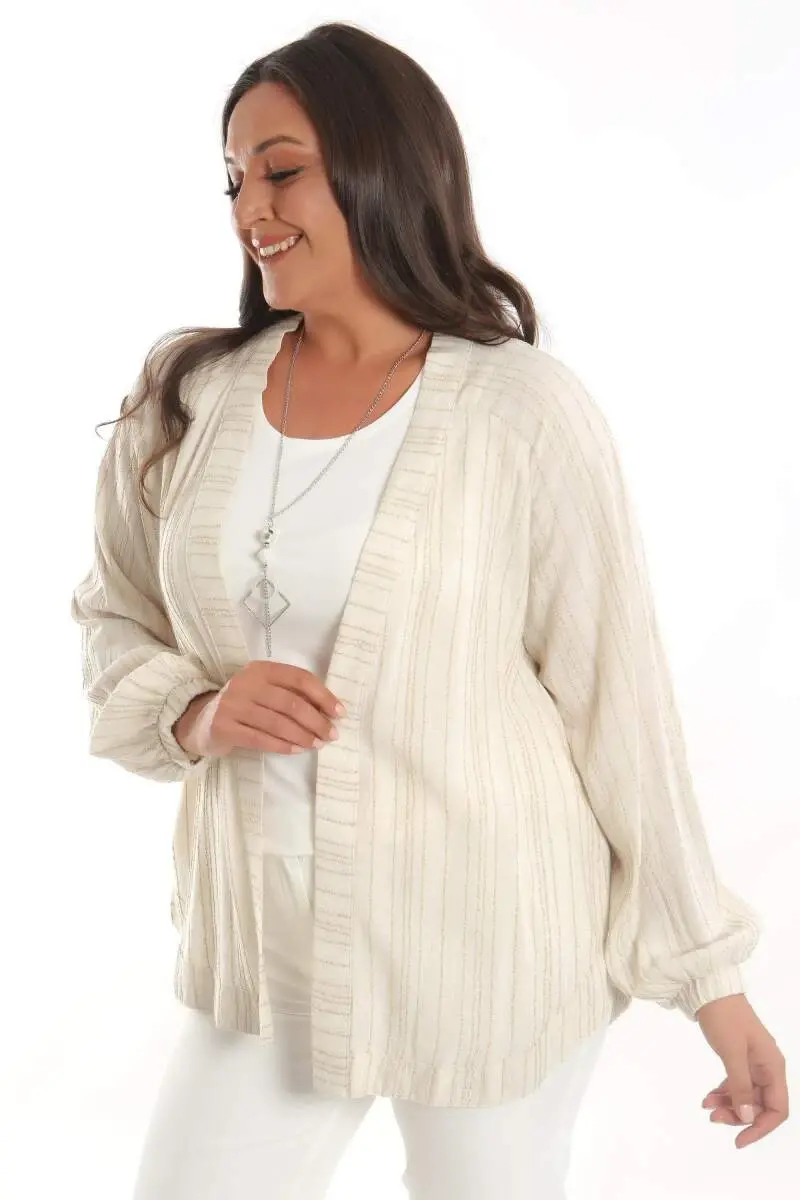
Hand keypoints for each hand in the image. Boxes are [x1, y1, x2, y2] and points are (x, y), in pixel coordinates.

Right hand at [174, 661, 345, 758]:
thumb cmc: (244, 705)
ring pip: (277, 722)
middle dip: (316, 721)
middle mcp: (246, 683)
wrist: (201, 719)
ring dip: (302, 735)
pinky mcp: (224, 726)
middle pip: (291, 702)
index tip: (339, 713)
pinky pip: (259, 738)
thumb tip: (329, 712)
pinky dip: (281, 745)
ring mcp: (233, 704)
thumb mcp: (265, 691)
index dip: (323, 696)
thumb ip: (291, 695)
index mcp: (262, 669)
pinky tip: (296, 750)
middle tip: (331, 735)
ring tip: (317, 744)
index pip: (299, 678)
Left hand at [696, 992, 788, 1147]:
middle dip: (739, 1116)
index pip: (777, 1109)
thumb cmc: (724, 1018)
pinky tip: (708, 1098)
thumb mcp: (732, 1053)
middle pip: (760, 1105)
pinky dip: (724, 1093)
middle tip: (714, 1118)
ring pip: (746, 1096)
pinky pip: (736, 1084)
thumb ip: (740, 1086)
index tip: (739, 1140)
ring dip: (729, 1105)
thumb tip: (747, 1118)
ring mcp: (753, 1063)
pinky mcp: (739, 1058)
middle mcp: (767, 1067)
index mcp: (773, 1066)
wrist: (709, 989)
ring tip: (707, 1107)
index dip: (761, 1127)